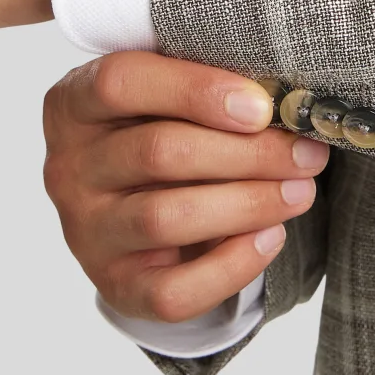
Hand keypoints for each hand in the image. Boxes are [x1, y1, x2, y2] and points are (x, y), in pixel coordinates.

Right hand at [43, 51, 328, 325]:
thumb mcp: (167, 91)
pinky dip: (229, 266)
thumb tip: (285, 100)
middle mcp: (68, 169)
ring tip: (300, 190)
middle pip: (158, 152)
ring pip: (166, 218)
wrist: (139, 198)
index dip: (195, 90)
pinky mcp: (114, 286)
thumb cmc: (164, 123)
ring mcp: (86, 232)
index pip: (121, 83)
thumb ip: (207, 84)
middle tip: (306, 152)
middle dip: (246, 153)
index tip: (262, 105)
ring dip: (247, 203)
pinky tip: (271, 237)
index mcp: (74, 104)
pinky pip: (170, 291)